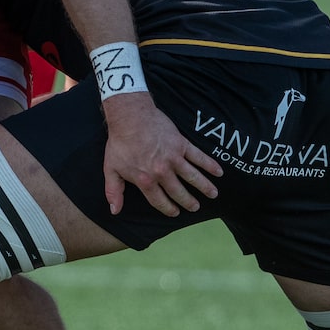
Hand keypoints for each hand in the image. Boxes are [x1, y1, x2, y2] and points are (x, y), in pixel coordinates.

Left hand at [102, 93, 221, 215]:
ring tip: (213, 194)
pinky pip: (199, 157)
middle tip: (195, 207)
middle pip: (179, 192)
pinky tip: (219, 172)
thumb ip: (113, 191)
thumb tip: (114, 211)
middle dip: (188, 202)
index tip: (175, 213)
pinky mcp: (181, 144)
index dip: (168, 209)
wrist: (130, 117)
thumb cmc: (119, 143)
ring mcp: (173, 158)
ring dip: (205, 187)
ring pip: (193, 177)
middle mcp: (162, 172)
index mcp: (145, 180)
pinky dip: (210, 165)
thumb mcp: (110, 168)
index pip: (159, 201)